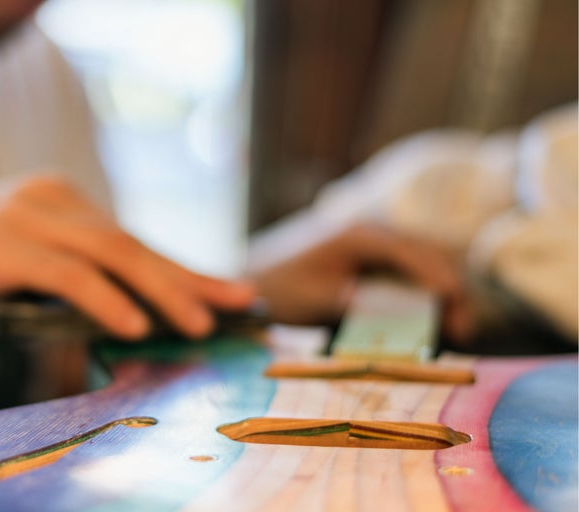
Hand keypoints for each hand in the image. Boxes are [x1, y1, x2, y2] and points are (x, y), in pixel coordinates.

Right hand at [0, 176, 254, 339]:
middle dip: (189, 279)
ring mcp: (22, 218)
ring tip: (200, 326)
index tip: (228, 292)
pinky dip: (105, 300)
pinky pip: (66, 274)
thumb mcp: (21, 269)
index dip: (184, 269)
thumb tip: (128, 310)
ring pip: (110, 255)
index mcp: (59, 202)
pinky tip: (135, 326)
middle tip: (237, 305)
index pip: (132, 241)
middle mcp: (48, 200)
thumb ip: (69, 277)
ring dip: (162, 292)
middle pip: (132, 245)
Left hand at [249, 224, 473, 341]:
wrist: (259, 282)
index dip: (439, 277)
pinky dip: (427, 295)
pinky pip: (412, 273)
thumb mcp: (314, 299)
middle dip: (451, 290)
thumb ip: (350, 304)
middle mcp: (373, 234)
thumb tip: (389, 316)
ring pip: (426, 263)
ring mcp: (377, 245)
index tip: (455, 306)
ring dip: (443, 293)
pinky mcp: (376, 261)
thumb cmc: (281, 289)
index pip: (412, 252)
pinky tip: (433, 322)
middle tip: (462, 331)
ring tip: (455, 330)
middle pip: (429, 255)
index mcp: (359, 236)